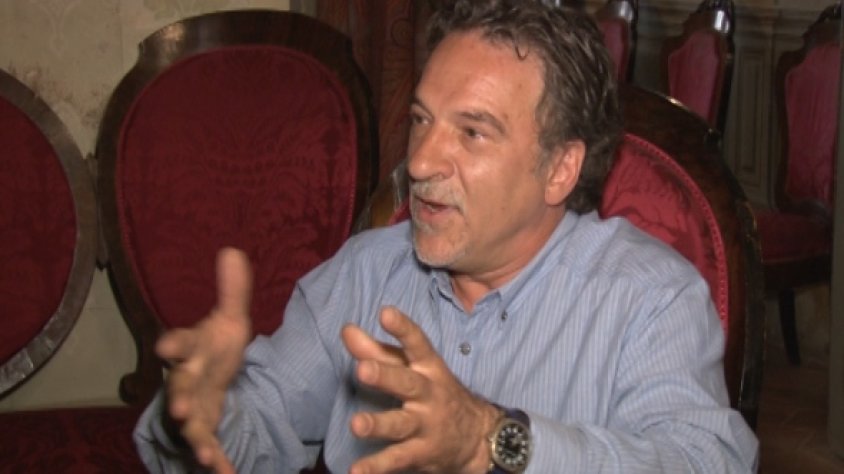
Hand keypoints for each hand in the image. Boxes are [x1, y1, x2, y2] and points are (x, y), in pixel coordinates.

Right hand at [155, 247, 252, 473]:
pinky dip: (216, 463)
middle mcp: (187, 381)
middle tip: (182, 410)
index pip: (179, 344)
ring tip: (206, 456)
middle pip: (180, 389)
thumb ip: (232, 292)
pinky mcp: (205, 431)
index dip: (173, 345)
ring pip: (190, 426)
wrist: (212, 379)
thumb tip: (232, 250)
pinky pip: (209, 448)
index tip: (165, 348)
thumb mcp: (229, 321)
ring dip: (197, 441)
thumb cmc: (216, 348)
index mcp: (192, 350)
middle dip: (181, 399)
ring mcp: (194, 409)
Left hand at [341, 307, 500, 473]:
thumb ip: (377, 350)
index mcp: (428, 368)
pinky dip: (376, 467)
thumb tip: (346, 329)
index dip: (403, 328)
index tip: (386, 312)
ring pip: (401, 425)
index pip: (417, 344)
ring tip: (356, 425)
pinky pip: (396, 460)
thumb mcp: (413, 368)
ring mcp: (426, 426)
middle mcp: (429, 395)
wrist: (478, 437)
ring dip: (378, 424)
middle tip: (363, 369)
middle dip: (386, 375)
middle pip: (408, 384)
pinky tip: (356, 472)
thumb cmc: (434, 392)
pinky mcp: (420, 453)